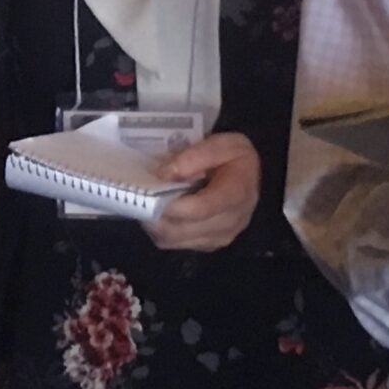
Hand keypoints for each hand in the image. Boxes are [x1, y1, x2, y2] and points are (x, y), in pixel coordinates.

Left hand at [146, 133, 260, 252]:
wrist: (249, 173)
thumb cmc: (235, 157)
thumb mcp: (223, 144)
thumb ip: (194, 157)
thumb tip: (163, 174)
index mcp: (236, 196)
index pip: (198, 209)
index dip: (170, 204)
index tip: (149, 192)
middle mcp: (230, 223)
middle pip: (181, 229)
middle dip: (156, 214)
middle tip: (140, 196)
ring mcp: (219, 237)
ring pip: (173, 240)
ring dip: (154, 223)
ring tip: (146, 202)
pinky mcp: (208, 244)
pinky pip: (175, 243)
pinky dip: (161, 230)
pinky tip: (159, 211)